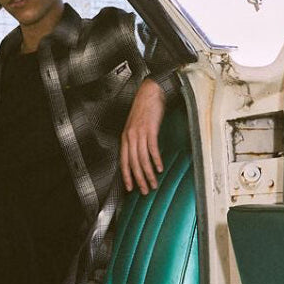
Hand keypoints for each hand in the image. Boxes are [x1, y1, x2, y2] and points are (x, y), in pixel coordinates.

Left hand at [120, 77, 166, 193]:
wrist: (150, 92)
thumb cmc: (144, 109)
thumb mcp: (136, 127)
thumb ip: (136, 140)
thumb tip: (141, 155)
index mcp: (125, 138)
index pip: (124, 161)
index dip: (126, 176)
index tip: (130, 188)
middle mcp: (130, 137)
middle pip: (133, 163)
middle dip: (138, 179)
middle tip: (145, 190)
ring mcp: (139, 133)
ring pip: (142, 158)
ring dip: (148, 173)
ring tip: (153, 183)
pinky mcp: (150, 130)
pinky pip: (152, 148)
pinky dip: (155, 160)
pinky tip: (159, 168)